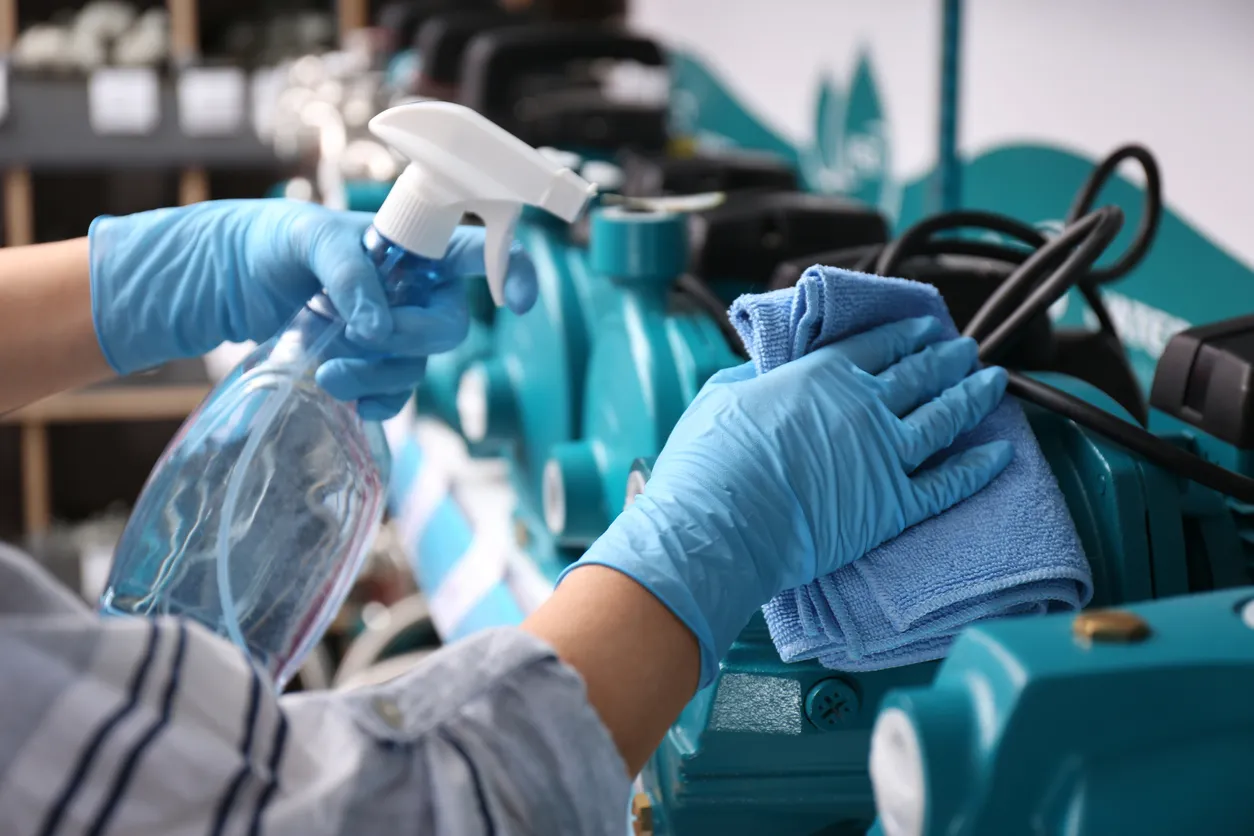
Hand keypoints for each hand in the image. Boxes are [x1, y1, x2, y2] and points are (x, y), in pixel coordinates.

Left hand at [88, 199, 536, 418]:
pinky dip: (376, 401)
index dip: (510, 269)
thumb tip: (376, 327)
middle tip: (360, 337)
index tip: (516, 300)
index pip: (477, 251)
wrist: (228, 280)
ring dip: (379, 376)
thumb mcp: (305, 238)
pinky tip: (347, 400)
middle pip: (448, 325)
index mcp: (413, 245)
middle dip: (409, 338)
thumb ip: (349, 273)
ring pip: (416, 365)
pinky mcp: (369, 365)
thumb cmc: (271, 241)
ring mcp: (394, 331)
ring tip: (327, 373)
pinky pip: (394, 393)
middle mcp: (415, 290)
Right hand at [563, 316, 1013, 687]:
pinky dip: (978, 469)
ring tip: (994, 383)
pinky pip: (948, 484)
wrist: (720, 527)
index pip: (878, 344)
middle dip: (949, 358)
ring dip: (974, 397)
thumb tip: (764, 375)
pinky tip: (1001, 455)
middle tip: (968, 350)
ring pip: (945, 418)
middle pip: (921, 374)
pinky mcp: (893, 507)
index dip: (906, 333)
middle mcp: (865, 406)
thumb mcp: (723, 395)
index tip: (927, 327)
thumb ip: (755, 379)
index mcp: (823, 374)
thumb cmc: (708, 461)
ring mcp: (886, 456)